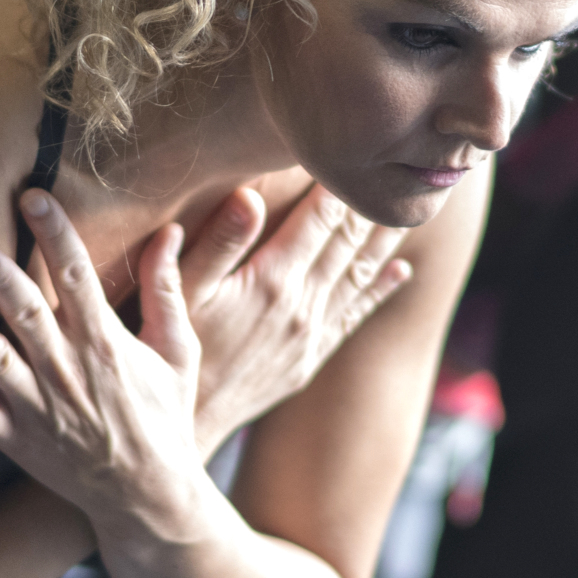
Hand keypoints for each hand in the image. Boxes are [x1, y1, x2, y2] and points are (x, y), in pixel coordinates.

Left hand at [0, 190, 206, 529]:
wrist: (148, 495)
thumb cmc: (164, 416)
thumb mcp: (178, 351)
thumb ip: (166, 291)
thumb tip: (168, 232)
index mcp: (107, 344)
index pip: (78, 278)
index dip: (56, 235)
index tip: (34, 197)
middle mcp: (69, 371)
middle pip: (30, 316)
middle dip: (3, 280)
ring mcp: (40, 408)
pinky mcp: (17, 439)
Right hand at [175, 184, 414, 454]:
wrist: (188, 423)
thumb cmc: (170, 351)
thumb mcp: (182, 292)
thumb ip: (218, 243)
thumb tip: (251, 195)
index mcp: (272, 280)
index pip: (317, 221)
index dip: (337, 186)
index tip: (355, 155)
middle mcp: (301, 305)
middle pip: (346, 244)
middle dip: (370, 207)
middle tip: (396, 173)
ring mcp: (310, 334)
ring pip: (358, 277)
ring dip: (383, 243)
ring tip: (407, 211)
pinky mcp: (309, 359)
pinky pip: (355, 317)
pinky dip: (379, 291)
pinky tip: (401, 272)